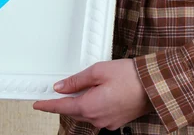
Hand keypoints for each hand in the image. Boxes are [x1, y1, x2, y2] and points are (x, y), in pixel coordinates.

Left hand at [33, 59, 153, 129]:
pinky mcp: (117, 121)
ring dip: (82, 103)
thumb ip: (77, 80)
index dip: (48, 105)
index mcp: (89, 106)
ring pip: (87, 113)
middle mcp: (97, 119)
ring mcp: (108, 122)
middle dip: (66, 102)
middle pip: (74, 111)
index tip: (38, 104)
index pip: (62, 107)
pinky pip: (99, 115)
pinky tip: (100, 94)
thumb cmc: (130, 76)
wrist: (155, 85)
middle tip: (59, 91)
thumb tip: (61, 87)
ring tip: (85, 88)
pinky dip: (94, 106)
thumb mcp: (98, 71)